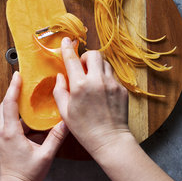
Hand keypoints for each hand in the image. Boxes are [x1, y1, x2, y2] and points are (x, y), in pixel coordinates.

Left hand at [0, 71, 67, 180]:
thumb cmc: (27, 175)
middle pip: (5, 105)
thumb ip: (57, 137)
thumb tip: (66, 121)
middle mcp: (4, 133)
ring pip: (7, 114)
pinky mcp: (6, 141)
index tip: (17, 75)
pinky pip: (11, 123)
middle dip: (13, 91)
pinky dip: (19, 116)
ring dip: (16, 103)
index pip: (10, 104)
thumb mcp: (45, 155)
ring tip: (27, 94)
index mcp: (11, 133)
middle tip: (21, 79)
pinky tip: (31, 117)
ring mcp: (3, 137)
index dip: (13, 88)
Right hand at [53, 37, 129, 157]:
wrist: (110, 140)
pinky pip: (112, 75)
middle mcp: (97, 80)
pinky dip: (105, 78)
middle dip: (86, 57)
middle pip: (93, 54)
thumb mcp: (64, 111)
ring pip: (104, 63)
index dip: (67, 48)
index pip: (72, 60)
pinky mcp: (121, 89)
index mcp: (80, 85)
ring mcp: (112, 83)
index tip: (66, 40)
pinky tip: (102, 92)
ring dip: (97, 67)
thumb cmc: (84, 128)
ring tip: (93, 80)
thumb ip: (60, 90)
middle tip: (82, 68)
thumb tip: (60, 76)